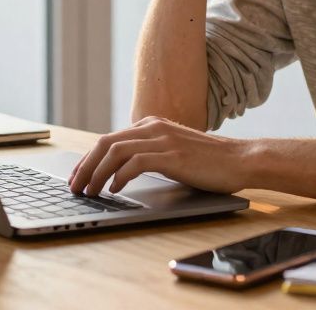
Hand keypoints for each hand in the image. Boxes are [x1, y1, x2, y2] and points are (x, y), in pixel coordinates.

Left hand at [68, 116, 252, 195]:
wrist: (241, 159)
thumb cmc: (209, 162)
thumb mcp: (174, 152)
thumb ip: (150, 154)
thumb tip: (121, 172)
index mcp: (152, 124)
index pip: (109, 139)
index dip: (88, 159)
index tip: (77, 177)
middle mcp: (153, 127)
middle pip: (105, 143)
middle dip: (85, 166)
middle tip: (74, 187)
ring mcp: (162, 139)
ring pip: (115, 151)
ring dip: (96, 173)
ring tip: (89, 191)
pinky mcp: (171, 154)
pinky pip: (135, 163)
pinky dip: (119, 176)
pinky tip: (115, 189)